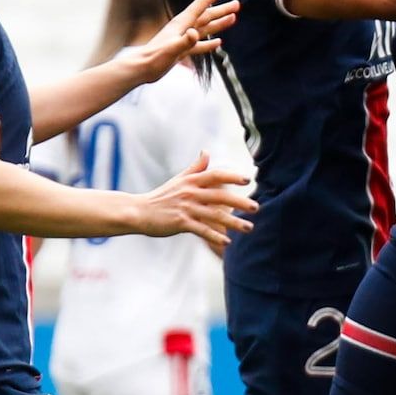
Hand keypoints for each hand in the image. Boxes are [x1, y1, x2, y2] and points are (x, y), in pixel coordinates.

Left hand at [122, 0, 238, 81]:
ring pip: (205, 28)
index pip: (201, 5)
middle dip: (221, 9)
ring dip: (219, 23)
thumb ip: (184, 41)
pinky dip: (210, 43)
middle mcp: (184, 28)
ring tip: (233, 18)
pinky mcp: (182, 50)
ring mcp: (183, 39)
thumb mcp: (171, 49)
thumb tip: (195, 33)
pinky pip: (200, 44)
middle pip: (206, 15)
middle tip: (237, 3)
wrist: (141, 69)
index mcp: (182, 24)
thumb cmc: (153, 58)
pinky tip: (218, 42)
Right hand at [137, 153, 255, 247]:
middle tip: (256, 208)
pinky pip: (201, 230)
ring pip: (214, 215)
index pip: (216, 175)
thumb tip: (207, 151)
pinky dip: (215, 236)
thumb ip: (196, 168)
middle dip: (240, 202)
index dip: (232, 176)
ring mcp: (185, 208)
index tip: (249, 180)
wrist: (139, 211)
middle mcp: (190, 193)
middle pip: (220, 196)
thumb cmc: (162, 196)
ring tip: (250, 228)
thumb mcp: (179, 179)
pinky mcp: (180, 223)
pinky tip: (228, 242)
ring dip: (234, 223)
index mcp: (192, 181)